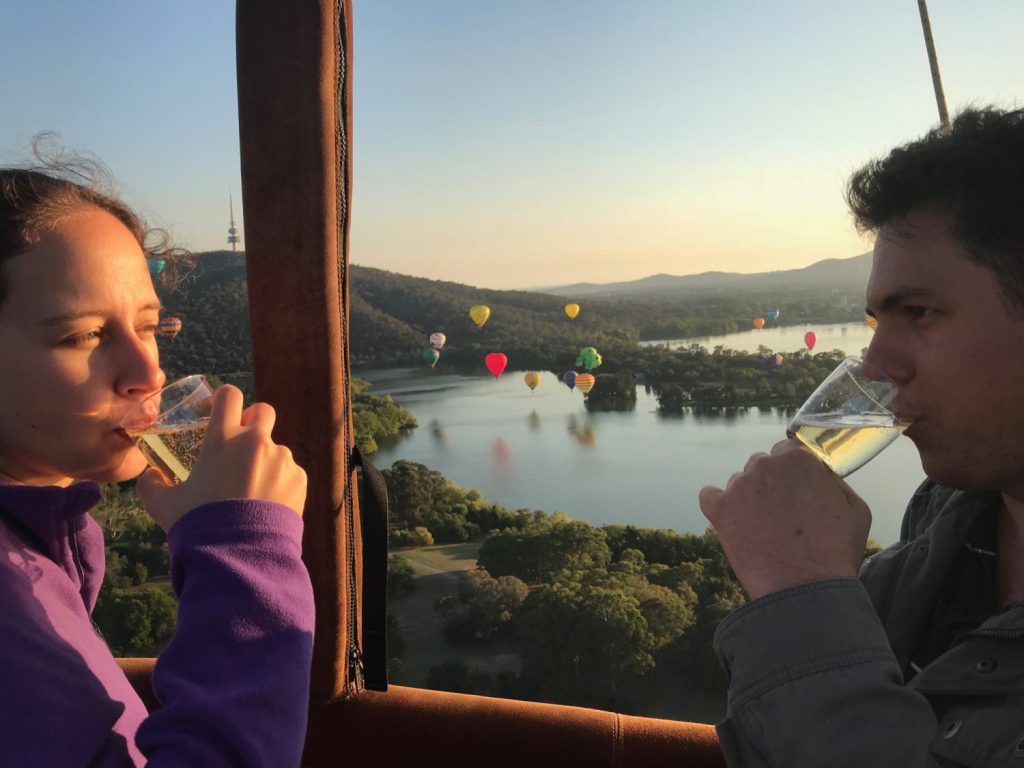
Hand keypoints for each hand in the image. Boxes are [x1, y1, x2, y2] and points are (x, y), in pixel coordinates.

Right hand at [136, 385, 307, 531]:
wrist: (238, 554)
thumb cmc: (198, 525)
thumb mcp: (164, 505)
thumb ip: (151, 485)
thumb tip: (150, 475)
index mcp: (223, 438)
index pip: (229, 395)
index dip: (224, 400)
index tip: (220, 411)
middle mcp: (255, 441)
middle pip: (263, 411)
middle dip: (254, 421)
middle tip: (242, 443)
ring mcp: (281, 459)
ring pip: (276, 448)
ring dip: (265, 460)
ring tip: (250, 490)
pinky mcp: (299, 478)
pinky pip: (290, 472)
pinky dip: (280, 482)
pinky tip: (265, 504)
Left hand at [698, 439, 869, 599]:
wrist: (804, 590)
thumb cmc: (834, 552)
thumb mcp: (856, 509)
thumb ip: (833, 482)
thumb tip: (819, 475)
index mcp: (798, 460)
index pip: (788, 453)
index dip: (794, 474)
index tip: (798, 492)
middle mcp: (765, 465)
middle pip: (763, 466)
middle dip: (771, 484)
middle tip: (782, 513)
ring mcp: (739, 486)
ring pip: (739, 483)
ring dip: (749, 498)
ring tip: (763, 528)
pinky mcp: (719, 508)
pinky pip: (710, 496)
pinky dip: (719, 506)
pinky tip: (733, 522)